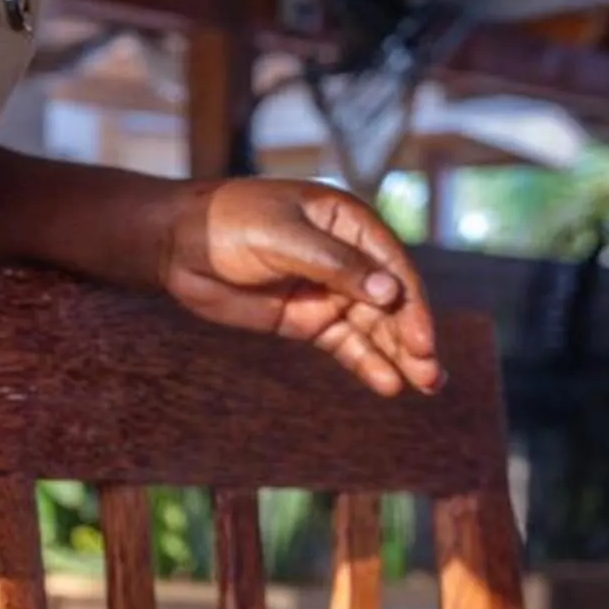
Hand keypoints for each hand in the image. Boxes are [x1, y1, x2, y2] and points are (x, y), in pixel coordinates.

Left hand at [158, 178, 441, 398]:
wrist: (176, 244)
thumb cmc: (228, 224)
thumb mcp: (282, 237)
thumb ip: (334, 264)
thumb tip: (390, 292)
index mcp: (349, 222)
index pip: (393, 266)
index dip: (411, 305)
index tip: (421, 341)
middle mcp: (348, 257)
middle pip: (391, 302)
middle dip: (413, 337)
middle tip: (431, 375)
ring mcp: (329, 290)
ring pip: (375, 327)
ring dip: (400, 355)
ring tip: (425, 386)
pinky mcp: (308, 319)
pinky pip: (346, 344)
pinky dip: (367, 363)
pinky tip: (388, 384)